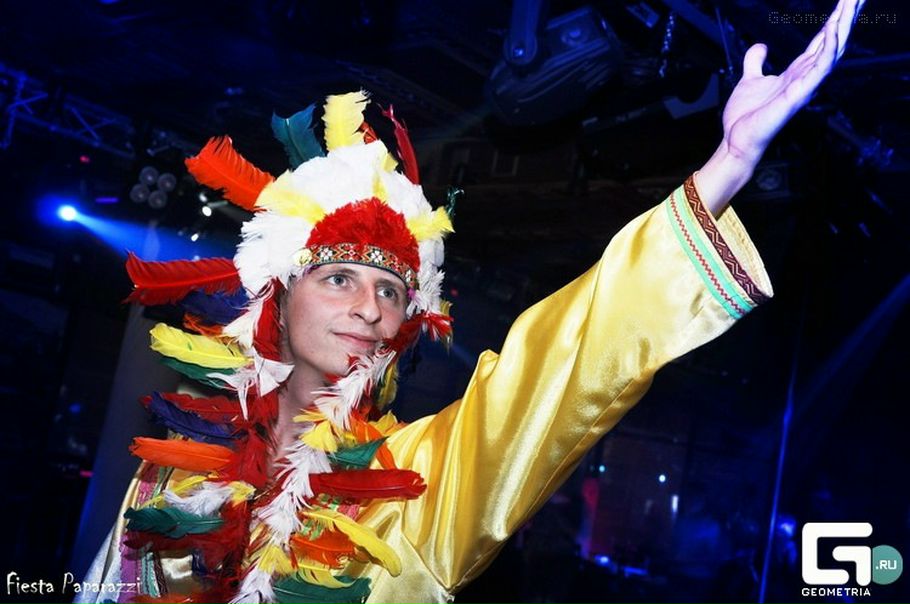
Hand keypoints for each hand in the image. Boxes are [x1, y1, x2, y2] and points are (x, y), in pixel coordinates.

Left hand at [723, 0, 863, 161]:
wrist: (736, 141)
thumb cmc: (745, 118)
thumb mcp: (749, 80)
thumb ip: (755, 62)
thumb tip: (760, 46)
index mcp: (796, 72)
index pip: (821, 41)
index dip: (834, 20)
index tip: (847, 2)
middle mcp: (805, 77)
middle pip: (833, 42)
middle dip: (846, 18)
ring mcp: (805, 85)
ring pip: (832, 51)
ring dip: (844, 26)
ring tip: (853, 3)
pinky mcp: (799, 94)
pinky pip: (820, 67)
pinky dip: (828, 46)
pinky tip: (832, 27)